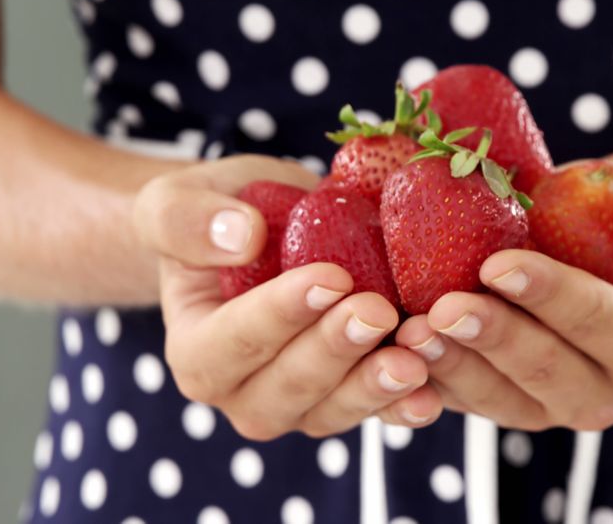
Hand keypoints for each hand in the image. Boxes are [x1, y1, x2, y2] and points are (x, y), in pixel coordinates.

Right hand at [133, 155, 442, 440]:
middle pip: (286, 388)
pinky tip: (433, 392)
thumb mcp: (180, 201)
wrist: (254, 234)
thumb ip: (189, 219)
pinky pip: (374, 412)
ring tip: (415, 356)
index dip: (280, 314)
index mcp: (195, 351)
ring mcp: (297, 405)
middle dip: (334, 351)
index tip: (329, 277)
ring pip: (333, 410)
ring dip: (374, 386)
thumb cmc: (214, 217)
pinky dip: (404, 404)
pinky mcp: (345, 399)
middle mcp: (242, 393)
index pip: (233, 342)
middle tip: (376, 312)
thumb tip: (241, 236)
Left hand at [395, 163, 612, 430]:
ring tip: (409, 330)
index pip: (597, 322)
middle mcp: (596, 388)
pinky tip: (389, 355)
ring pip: (495, 398)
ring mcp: (540, 404)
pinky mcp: (492, 401)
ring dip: (451, 367)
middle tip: (442, 307)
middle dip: (492, 340)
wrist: (578, 237)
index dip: (549, 296)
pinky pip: (457, 402)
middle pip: (543, 372)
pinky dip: (422, 383)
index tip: (496, 264)